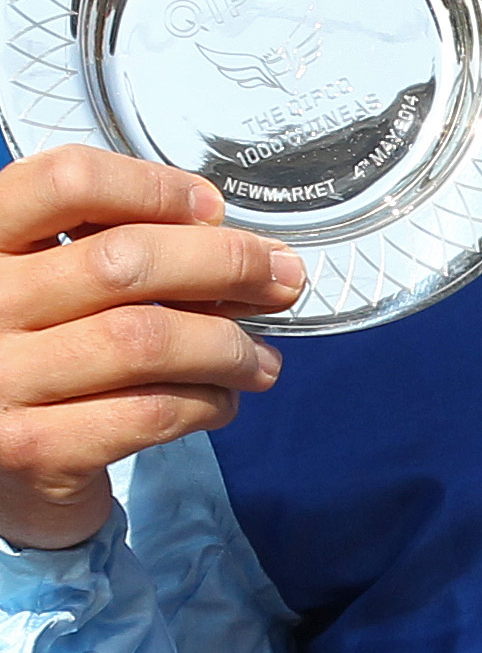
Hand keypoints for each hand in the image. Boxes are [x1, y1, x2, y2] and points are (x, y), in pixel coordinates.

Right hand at [0, 151, 302, 550]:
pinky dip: (207, 402)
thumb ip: (117, 250)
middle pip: (124, 261)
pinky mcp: (31, 450)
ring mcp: (0, 380)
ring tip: (260, 358)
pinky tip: (221, 399)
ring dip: (228, 346)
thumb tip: (239, 246)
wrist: (3, 470)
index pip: (65, 181)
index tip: (212, 209)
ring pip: (146, 341)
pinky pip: (148, 412)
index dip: (154, 187)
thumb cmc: (46, 354)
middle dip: (227, 265)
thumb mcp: (56, 285)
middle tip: (281, 279)